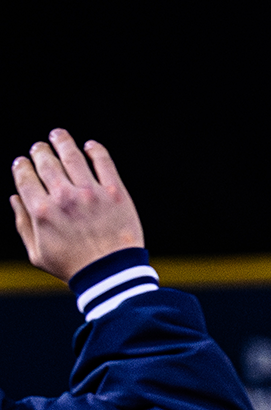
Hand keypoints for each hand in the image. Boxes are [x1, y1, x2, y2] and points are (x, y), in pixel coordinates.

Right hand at [10, 130, 144, 282]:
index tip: (22, 162)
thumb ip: (23, 224)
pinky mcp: (116, 193)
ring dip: (62, 141)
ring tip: (58, 135)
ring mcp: (91, 193)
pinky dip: (95, 150)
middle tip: (40, 147)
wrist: (112, 274)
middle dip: (39, 151)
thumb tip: (15, 198)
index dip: (22, 166)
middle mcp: (64, 198)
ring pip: (72, 156)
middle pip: (46, 162)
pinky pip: (104, 163)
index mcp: (42, 211)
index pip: (26, 177)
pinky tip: (90, 145)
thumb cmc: (73, 266)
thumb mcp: (38, 253)